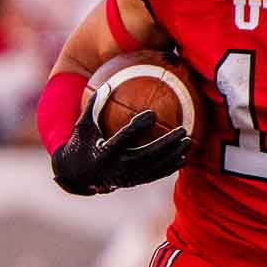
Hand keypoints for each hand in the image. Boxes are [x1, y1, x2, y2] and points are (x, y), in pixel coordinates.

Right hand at [51, 104, 189, 195]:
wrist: (77, 178)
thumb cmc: (80, 146)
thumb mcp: (83, 126)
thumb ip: (93, 106)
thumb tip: (107, 83)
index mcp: (105, 152)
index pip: (124, 138)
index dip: (138, 126)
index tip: (152, 114)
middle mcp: (117, 167)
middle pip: (147, 155)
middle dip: (166, 144)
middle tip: (182, 130)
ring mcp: (127, 177)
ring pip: (155, 168)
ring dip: (173, 156)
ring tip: (188, 142)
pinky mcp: (133, 182)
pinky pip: (155, 175)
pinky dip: (169, 167)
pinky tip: (183, 158)